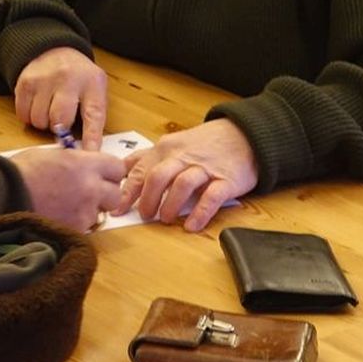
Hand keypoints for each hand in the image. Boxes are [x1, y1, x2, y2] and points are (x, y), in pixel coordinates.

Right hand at [11, 146, 124, 231]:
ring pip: (99, 214)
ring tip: (66, 208)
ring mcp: (84, 212)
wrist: (3, 194)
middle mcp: (90, 188)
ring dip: (88, 212)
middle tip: (88, 195)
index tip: (101, 176)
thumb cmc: (22, 170)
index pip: (117, 168)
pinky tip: (58, 217)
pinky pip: (83, 228)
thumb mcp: (51, 154)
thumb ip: (73, 160)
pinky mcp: (74, 230)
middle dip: (104, 195)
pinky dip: (74, 225)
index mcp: (85, 164)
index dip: (110, 173)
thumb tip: (82, 165)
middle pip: (115, 195)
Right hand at [14, 48, 107, 149]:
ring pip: (39, 120)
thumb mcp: (96, 89)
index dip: (91, 138)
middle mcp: (68, 78)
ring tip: (50, 111)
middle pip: (60, 120)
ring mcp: (44, 79)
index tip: (90, 155)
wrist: (55, 49)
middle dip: (60, 129)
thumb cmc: (79, 77)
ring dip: (44, 123)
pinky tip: (37, 105)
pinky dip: (29, 116)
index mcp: (92, 83)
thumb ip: (94, 116)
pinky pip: (24, 114)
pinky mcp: (25, 82)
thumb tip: (89, 151)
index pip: (93, 115)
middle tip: (62, 124)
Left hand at [112, 119, 257, 231]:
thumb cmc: (204, 144)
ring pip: (182, 184)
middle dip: (148, 199)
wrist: (244, 135)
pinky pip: (212, 197)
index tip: (118, 209)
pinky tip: (191, 226)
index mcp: (166, 148)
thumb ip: (148, 157)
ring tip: (165, 219)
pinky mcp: (226, 180)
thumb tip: (121, 170)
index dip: (127, 192)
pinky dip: (200, 213)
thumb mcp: (173, 144)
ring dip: (170, 204)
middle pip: (158, 176)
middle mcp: (183, 156)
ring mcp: (205, 168)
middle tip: (145, 216)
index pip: (141, 170)